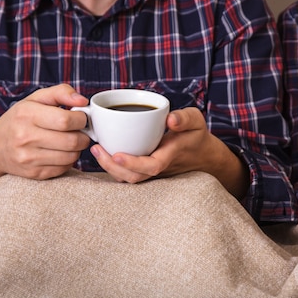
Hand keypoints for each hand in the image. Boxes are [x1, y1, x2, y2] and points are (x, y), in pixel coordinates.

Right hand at [0, 84, 90, 204]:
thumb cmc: (20, 119)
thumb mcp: (36, 99)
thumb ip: (61, 92)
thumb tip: (82, 100)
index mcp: (26, 114)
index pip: (65, 120)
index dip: (81, 119)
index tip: (81, 118)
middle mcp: (25, 137)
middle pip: (72, 140)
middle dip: (84, 135)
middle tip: (81, 131)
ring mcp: (29, 158)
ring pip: (71, 156)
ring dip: (78, 149)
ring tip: (71, 141)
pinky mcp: (34, 173)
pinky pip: (65, 168)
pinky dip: (69, 160)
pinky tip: (61, 152)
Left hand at [90, 107, 248, 197]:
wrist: (202, 156)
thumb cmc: (196, 135)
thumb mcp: (196, 121)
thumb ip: (185, 119)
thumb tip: (170, 119)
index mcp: (170, 155)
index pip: (152, 166)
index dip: (134, 164)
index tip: (117, 154)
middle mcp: (159, 167)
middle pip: (134, 177)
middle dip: (112, 167)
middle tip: (96, 148)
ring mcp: (151, 172)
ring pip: (128, 178)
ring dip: (110, 168)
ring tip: (96, 149)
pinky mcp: (144, 171)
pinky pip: (128, 174)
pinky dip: (113, 167)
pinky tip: (103, 152)